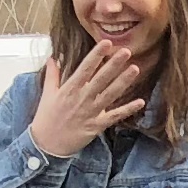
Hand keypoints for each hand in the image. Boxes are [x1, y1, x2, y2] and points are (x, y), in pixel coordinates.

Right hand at [26, 42, 145, 159]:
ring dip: (123, 82)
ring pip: (110, 94)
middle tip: (127, 51)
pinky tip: (140, 102)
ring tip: (135, 69)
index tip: (106, 43)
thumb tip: (53, 58)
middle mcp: (82, 98)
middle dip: (114, 64)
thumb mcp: (48, 93)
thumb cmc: (47, 117)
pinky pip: (114, 116)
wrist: (47, 144)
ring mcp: (90, 112)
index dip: (97, 55)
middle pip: (101, 78)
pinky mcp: (97, 126)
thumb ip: (52, 75)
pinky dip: (127, 109)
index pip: (85, 68)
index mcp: (69, 88)